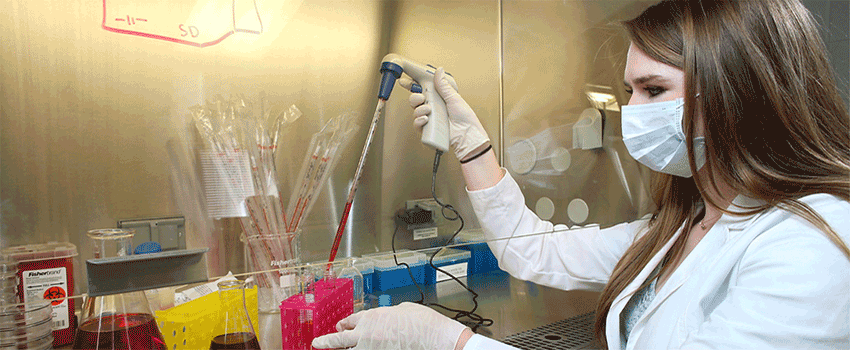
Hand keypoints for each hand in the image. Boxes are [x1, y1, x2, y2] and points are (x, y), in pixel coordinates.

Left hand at [311, 302, 469, 349]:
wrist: (434, 337)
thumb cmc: (422, 322)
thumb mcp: (401, 309)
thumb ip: (387, 313)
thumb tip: (385, 318)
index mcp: (372, 317)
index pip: (350, 321)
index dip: (344, 324)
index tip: (340, 327)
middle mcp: (366, 334)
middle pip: (339, 339)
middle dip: (326, 341)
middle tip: (317, 343)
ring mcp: (370, 349)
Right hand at [399, 68, 489, 160]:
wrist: (467, 134)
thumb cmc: (465, 119)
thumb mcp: (454, 98)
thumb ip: (443, 85)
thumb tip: (439, 71)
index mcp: (438, 98)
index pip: (422, 90)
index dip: (412, 85)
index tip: (405, 81)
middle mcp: (432, 108)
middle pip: (415, 100)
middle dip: (415, 97)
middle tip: (421, 97)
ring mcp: (429, 119)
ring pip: (415, 111)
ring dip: (420, 109)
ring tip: (429, 110)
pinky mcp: (427, 130)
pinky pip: (417, 124)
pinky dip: (419, 121)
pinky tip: (426, 119)